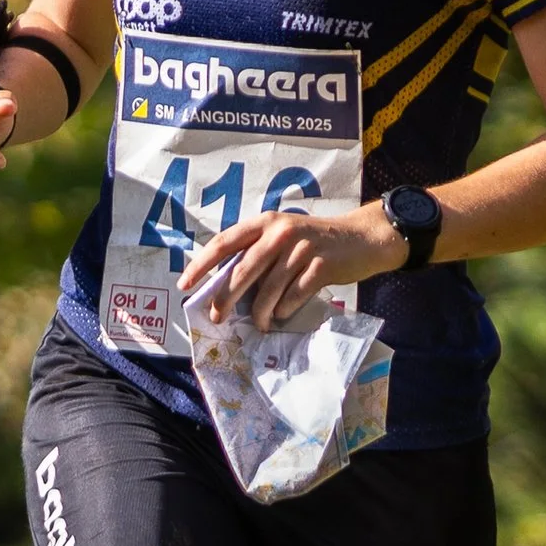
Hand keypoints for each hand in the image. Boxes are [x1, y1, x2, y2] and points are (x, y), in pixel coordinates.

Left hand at [179, 205, 401, 328]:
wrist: (362, 238)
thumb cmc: (315, 242)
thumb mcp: (284, 237)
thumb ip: (258, 253)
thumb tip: (226, 287)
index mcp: (265, 222)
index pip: (224, 242)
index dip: (201, 264)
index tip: (184, 284)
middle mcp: (280, 231)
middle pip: (243, 270)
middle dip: (226, 298)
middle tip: (217, 317)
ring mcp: (302, 248)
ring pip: (269, 289)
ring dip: (260, 312)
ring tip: (260, 323)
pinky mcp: (321, 266)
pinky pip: (293, 296)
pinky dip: (285, 310)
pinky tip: (284, 314)